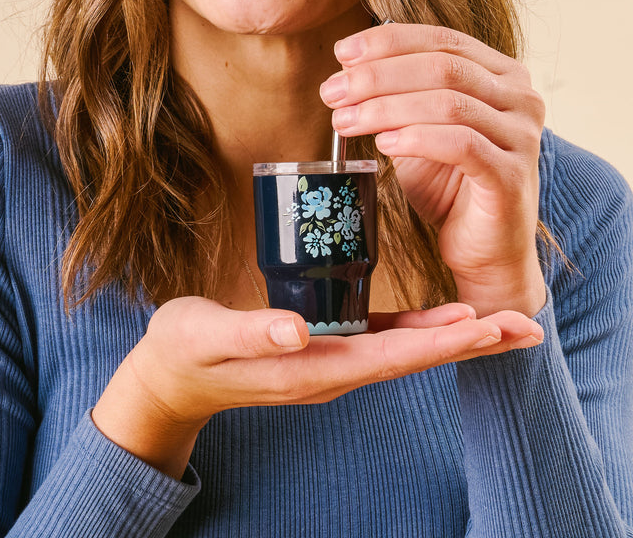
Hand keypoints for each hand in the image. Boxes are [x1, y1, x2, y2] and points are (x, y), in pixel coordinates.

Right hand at [92, 296, 543, 477]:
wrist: (172, 376)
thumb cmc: (186, 350)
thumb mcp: (205, 334)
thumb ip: (250, 332)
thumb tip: (298, 330)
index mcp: (309, 368)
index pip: (388, 357)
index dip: (438, 340)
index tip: (484, 323)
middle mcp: (330, 371)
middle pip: (412, 358)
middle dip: (469, 342)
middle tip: (524, 325)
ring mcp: (330, 363)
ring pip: (406, 352)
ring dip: (456, 337)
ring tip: (503, 324)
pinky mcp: (324, 348)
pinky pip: (383, 342)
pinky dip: (421, 331)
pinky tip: (443, 319)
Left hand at [319, 23, 546, 316]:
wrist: (483, 248)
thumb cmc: (449, 186)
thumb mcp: (416, 130)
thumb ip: (394, 97)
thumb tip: (348, 66)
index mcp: (501, 75)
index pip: (442, 40)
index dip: (388, 42)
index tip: (342, 52)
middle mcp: (521, 98)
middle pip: (442, 67)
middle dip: (378, 75)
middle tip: (333, 91)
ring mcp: (521, 136)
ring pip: (447, 103)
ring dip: (386, 108)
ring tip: (345, 120)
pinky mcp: (511, 175)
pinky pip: (460, 145)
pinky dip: (416, 139)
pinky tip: (383, 145)